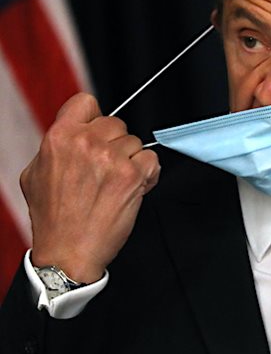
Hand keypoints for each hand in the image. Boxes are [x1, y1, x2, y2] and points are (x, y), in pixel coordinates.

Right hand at [21, 93, 160, 283]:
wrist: (69, 252)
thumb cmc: (53, 218)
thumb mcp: (35, 174)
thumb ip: (55, 147)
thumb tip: (74, 132)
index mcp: (60, 137)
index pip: (86, 102)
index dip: (93, 117)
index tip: (95, 132)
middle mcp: (86, 143)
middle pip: (116, 123)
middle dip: (114, 144)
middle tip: (105, 169)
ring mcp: (112, 158)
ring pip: (135, 142)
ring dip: (130, 161)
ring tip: (115, 184)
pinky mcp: (133, 174)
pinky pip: (152, 158)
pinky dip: (148, 173)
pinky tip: (133, 187)